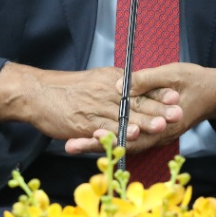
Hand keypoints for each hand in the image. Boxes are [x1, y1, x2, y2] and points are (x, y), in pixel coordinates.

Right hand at [0, 63, 181, 145]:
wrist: (38, 93)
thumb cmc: (68, 89)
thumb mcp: (96, 79)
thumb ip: (116, 85)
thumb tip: (134, 88)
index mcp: (111, 80)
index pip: (139, 86)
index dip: (158, 92)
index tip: (177, 94)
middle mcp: (105, 92)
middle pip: (136, 101)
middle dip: (158, 108)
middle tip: (177, 112)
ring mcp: (94, 108)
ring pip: (123, 116)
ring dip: (143, 121)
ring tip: (161, 125)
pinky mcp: (84, 123)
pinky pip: (104, 129)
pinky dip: (118, 133)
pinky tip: (130, 136)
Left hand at [64, 63, 215, 155]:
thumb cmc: (197, 81)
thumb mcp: (172, 74)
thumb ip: (145, 80)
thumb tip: (118, 85)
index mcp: (163, 123)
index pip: (132, 134)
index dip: (110, 136)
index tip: (87, 136)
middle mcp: (159, 134)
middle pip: (123, 143)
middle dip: (96, 146)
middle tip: (69, 146)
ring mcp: (157, 134)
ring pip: (126, 142)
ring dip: (101, 144)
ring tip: (73, 145)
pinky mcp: (155, 130)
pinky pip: (132, 137)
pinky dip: (114, 138)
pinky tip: (95, 137)